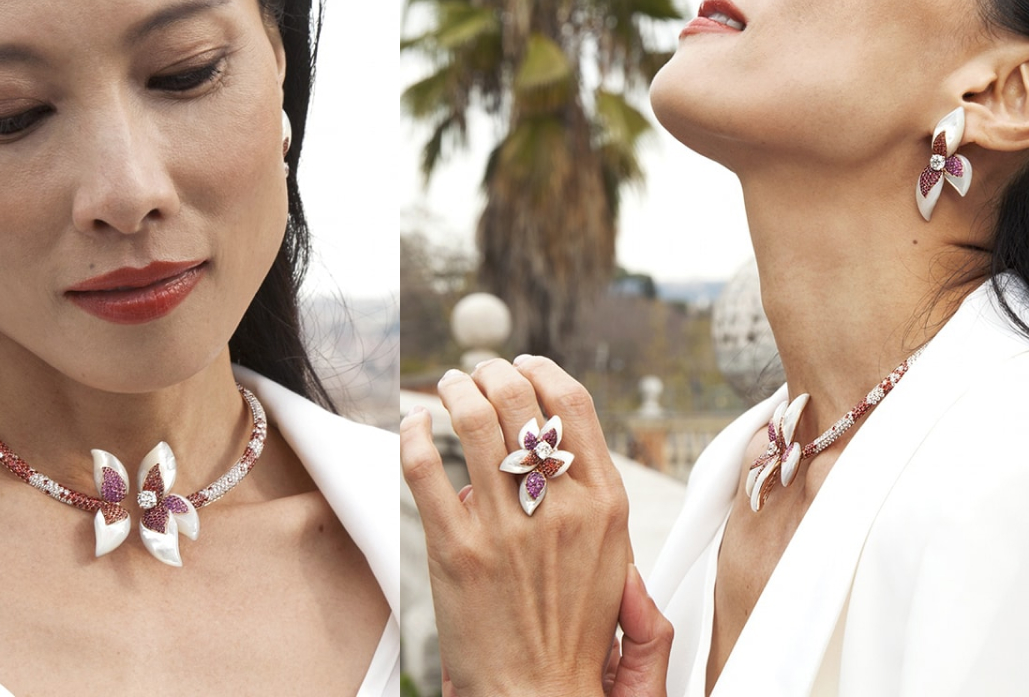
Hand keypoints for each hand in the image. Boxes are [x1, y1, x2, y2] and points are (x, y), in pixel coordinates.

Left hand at [401, 355, 667, 694]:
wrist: (541, 694)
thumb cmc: (575, 634)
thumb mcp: (614, 562)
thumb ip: (596, 503)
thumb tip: (564, 455)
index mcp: (603, 506)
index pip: (573, 406)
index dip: (543, 371)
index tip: (523, 364)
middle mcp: (558, 508)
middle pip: (519, 401)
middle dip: (491, 373)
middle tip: (475, 373)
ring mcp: (506, 528)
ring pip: (472, 422)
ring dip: (454, 391)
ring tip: (446, 387)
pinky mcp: (457, 550)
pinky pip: (426, 469)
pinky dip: (415, 434)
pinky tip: (414, 424)